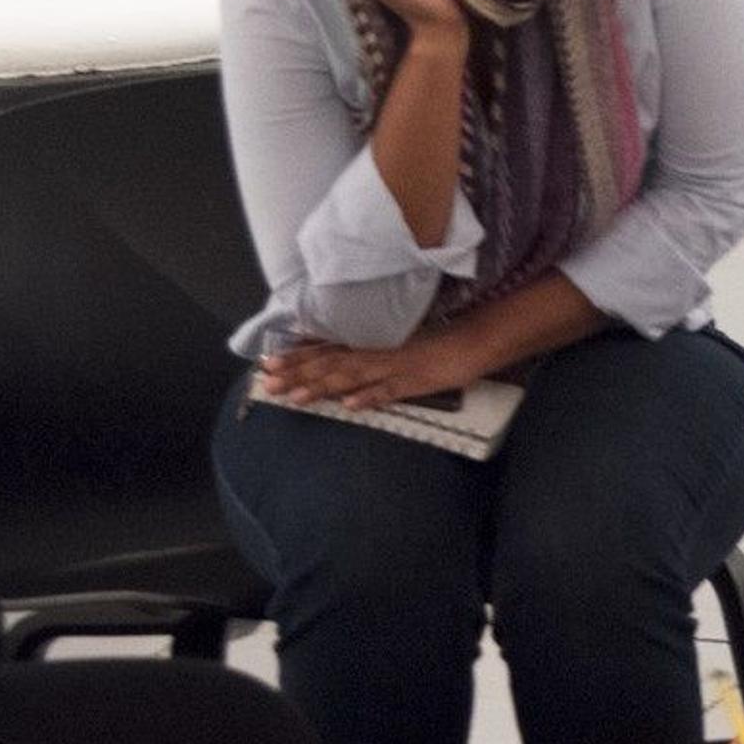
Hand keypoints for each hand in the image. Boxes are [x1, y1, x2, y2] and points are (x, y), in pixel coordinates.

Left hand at [256, 325, 481, 410]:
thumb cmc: (438, 339)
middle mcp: (378, 352)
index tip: (269, 363)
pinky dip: (370, 397)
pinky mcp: (417, 381)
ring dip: (322, 386)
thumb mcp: (398, 341)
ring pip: (352, 376)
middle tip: (268, 383)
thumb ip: (370, 351)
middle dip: (298, 373)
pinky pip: (390, 390)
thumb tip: (341, 370)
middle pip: (331, 363)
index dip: (297, 356)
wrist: (475, 338)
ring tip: (296, 398)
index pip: (327, 348)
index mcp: (372, 342)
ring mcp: (396, 367)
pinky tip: (349, 405)